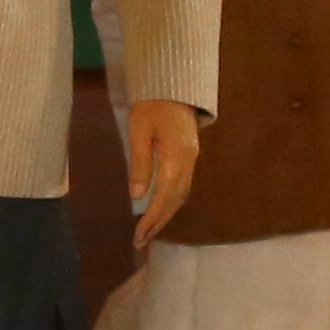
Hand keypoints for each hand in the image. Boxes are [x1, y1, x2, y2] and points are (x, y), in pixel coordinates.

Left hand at [128, 100, 199, 246]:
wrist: (174, 88)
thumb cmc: (151, 106)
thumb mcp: (139, 132)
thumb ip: (140, 163)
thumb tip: (137, 195)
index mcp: (175, 156)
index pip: (164, 196)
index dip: (152, 218)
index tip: (139, 235)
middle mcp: (188, 162)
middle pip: (175, 200)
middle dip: (158, 223)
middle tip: (140, 241)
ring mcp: (192, 160)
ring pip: (181, 195)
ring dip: (166, 215)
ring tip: (149, 231)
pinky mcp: (190, 157)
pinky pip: (183, 186)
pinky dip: (171, 202)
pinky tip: (161, 209)